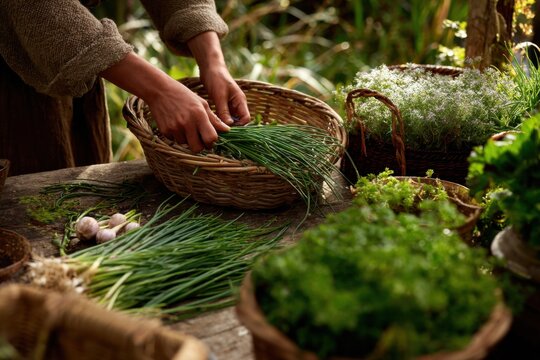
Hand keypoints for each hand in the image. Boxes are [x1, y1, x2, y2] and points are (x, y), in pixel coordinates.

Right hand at [100, 52, 229, 152]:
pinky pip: (175, 140)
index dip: (212, 142)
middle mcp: (187, 123)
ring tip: (186, 126)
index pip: (210, 139)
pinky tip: (176, 124)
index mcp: (199, 115)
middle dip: (201, 146)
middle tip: (200, 138)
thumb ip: (214, 119)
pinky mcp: (165, 131)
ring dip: (188, 140)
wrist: (159, 90)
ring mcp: (175, 128)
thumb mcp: (202, 103)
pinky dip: (178, 136)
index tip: (210, 138)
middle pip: (198, 148)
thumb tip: (227, 130)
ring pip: (186, 145)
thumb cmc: (184, 95)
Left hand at [188, 31, 250, 125]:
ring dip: (225, 125)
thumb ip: (224, 111)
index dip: (239, 126)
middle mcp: (238, 104)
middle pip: (239, 121)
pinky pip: (224, 116)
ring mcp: (231, 105)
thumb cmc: (216, 78)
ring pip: (231, 120)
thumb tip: (229, 126)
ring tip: (215, 129)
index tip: (227, 129)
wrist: (209, 67)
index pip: (246, 119)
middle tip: (219, 132)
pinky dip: (220, 120)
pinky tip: (212, 123)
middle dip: (232, 127)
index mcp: (241, 101)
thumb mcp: (220, 96)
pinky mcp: (223, 105)